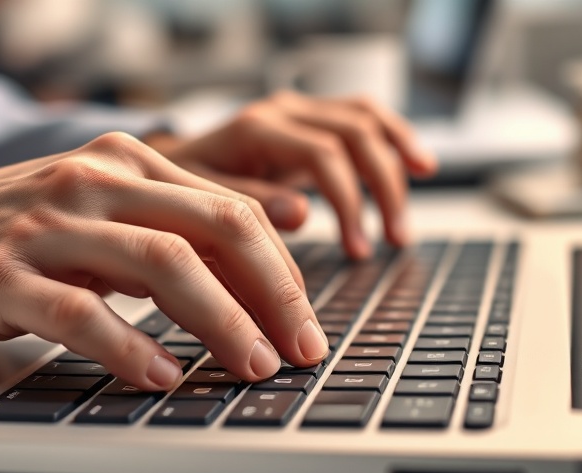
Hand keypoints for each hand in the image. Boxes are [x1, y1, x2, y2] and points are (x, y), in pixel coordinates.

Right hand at [0, 133, 328, 390]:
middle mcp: (90, 182)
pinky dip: (130, 347)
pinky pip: (82, 312)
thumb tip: (247, 278)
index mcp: (122, 162)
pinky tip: (160, 375)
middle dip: (273, 295)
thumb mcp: (89, 220)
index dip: (280, 271)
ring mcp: (45, 226)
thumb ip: (159, 234)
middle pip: (213, 230)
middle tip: (301, 350)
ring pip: (161, 266)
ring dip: (220, 322)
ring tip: (252, 365)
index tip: (305, 323)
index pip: (230, 211)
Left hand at [147, 91, 437, 258]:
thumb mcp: (199, 202)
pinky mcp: (307, 121)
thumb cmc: (178, 190)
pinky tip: (418, 165)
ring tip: (409, 213)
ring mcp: (296, 112)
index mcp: (255, 130)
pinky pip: (362, 118)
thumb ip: (250, 205)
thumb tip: (301, 215)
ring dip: (397, 163)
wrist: (163, 165)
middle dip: (384, 188)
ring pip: (366, 119)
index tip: (360, 251)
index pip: (324, 155)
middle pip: (356, 133)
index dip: (350, 203)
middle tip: (395, 241)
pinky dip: (394, 139)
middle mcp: (281, 112)